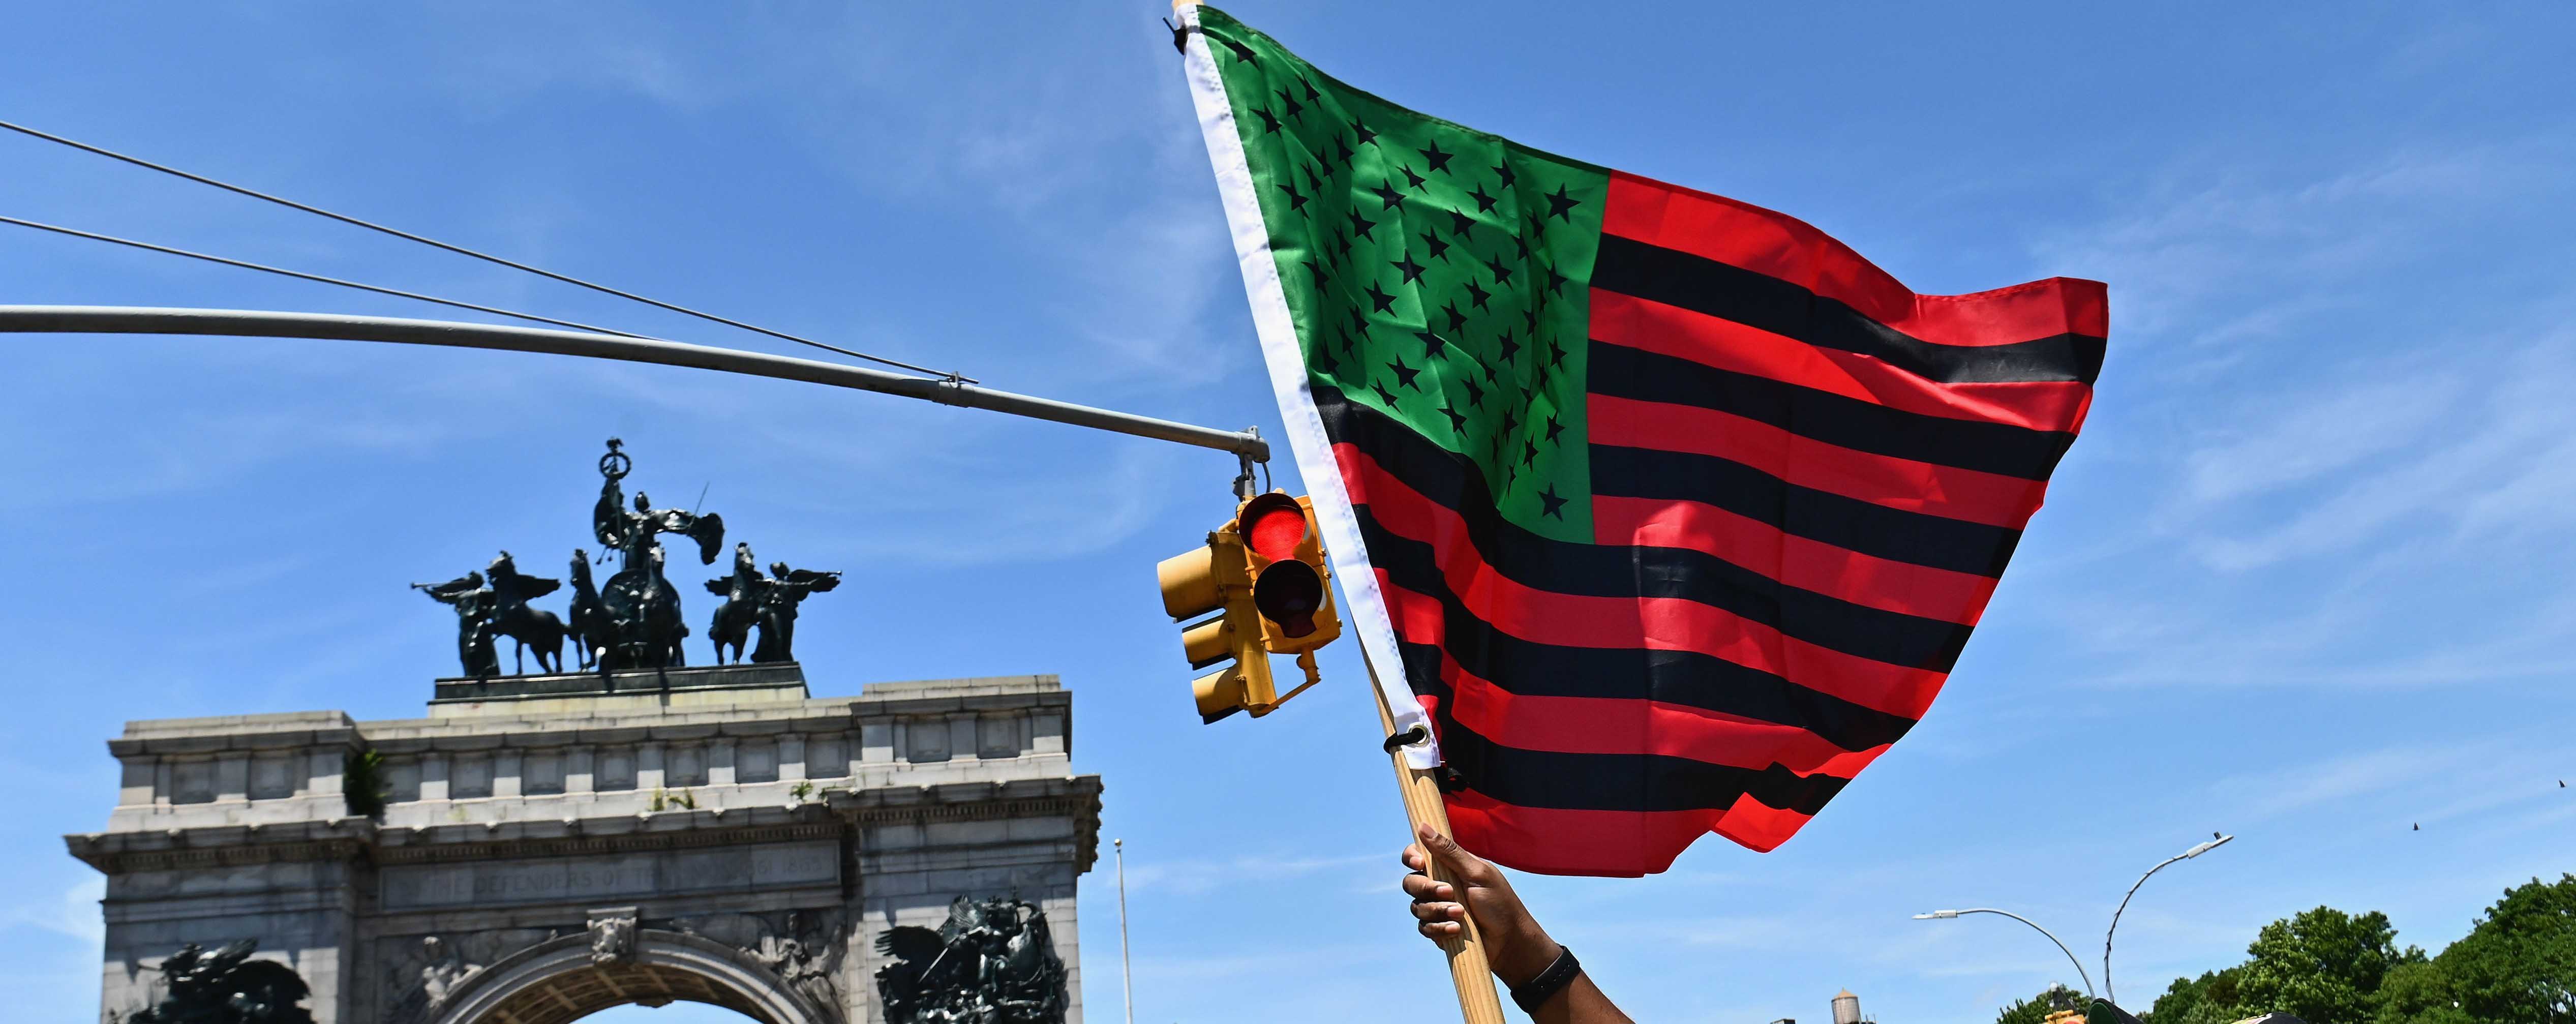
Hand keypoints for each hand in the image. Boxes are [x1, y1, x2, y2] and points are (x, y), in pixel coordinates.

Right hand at [1400, 823, 1557, 986]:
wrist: (1509, 941)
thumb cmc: (1500, 903)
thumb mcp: (1477, 873)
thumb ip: (1449, 852)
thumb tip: (1423, 826)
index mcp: (1449, 867)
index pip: (1418, 855)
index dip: (1412, 857)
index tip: (1419, 863)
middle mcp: (1440, 885)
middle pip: (1411, 882)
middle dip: (1427, 888)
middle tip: (1450, 893)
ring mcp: (1437, 908)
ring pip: (1417, 906)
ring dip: (1438, 911)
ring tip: (1461, 915)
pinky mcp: (1438, 930)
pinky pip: (1424, 927)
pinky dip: (1439, 929)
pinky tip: (1456, 930)